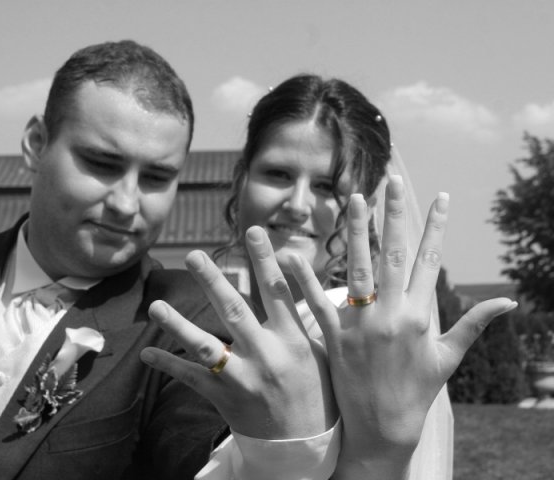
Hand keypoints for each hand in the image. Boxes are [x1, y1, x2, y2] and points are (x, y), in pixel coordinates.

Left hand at [140, 226, 337, 439]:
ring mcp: (244, 378)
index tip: (253, 231)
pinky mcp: (225, 398)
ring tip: (156, 305)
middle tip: (193, 255)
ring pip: (206, 347)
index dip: (265, 259)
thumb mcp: (320, 352)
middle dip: (212, 281)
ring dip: (178, 325)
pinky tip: (146, 354)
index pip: (278, 291)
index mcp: (293, 339)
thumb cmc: (316, 391)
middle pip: (235, 311)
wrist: (307, 445)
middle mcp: (267, 355)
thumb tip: (297, 279)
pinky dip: (168, 365)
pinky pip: (192, 379)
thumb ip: (304, 319)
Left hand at [289, 176, 516, 477]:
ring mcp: (362, 324)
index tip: (441, 197)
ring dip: (356, 232)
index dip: (437, 227)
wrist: (384, 426)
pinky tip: (291, 254)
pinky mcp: (335, 337)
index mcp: (422, 316)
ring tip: (353, 199)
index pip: (431, 261)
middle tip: (391, 182)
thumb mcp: (449, 357)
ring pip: (359, 269)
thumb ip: (475, 324)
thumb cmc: (419, 390)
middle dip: (394, 215)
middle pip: (394, 255)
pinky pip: (318, 303)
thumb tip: (509, 301)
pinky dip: (304, 279)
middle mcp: (392, 314)